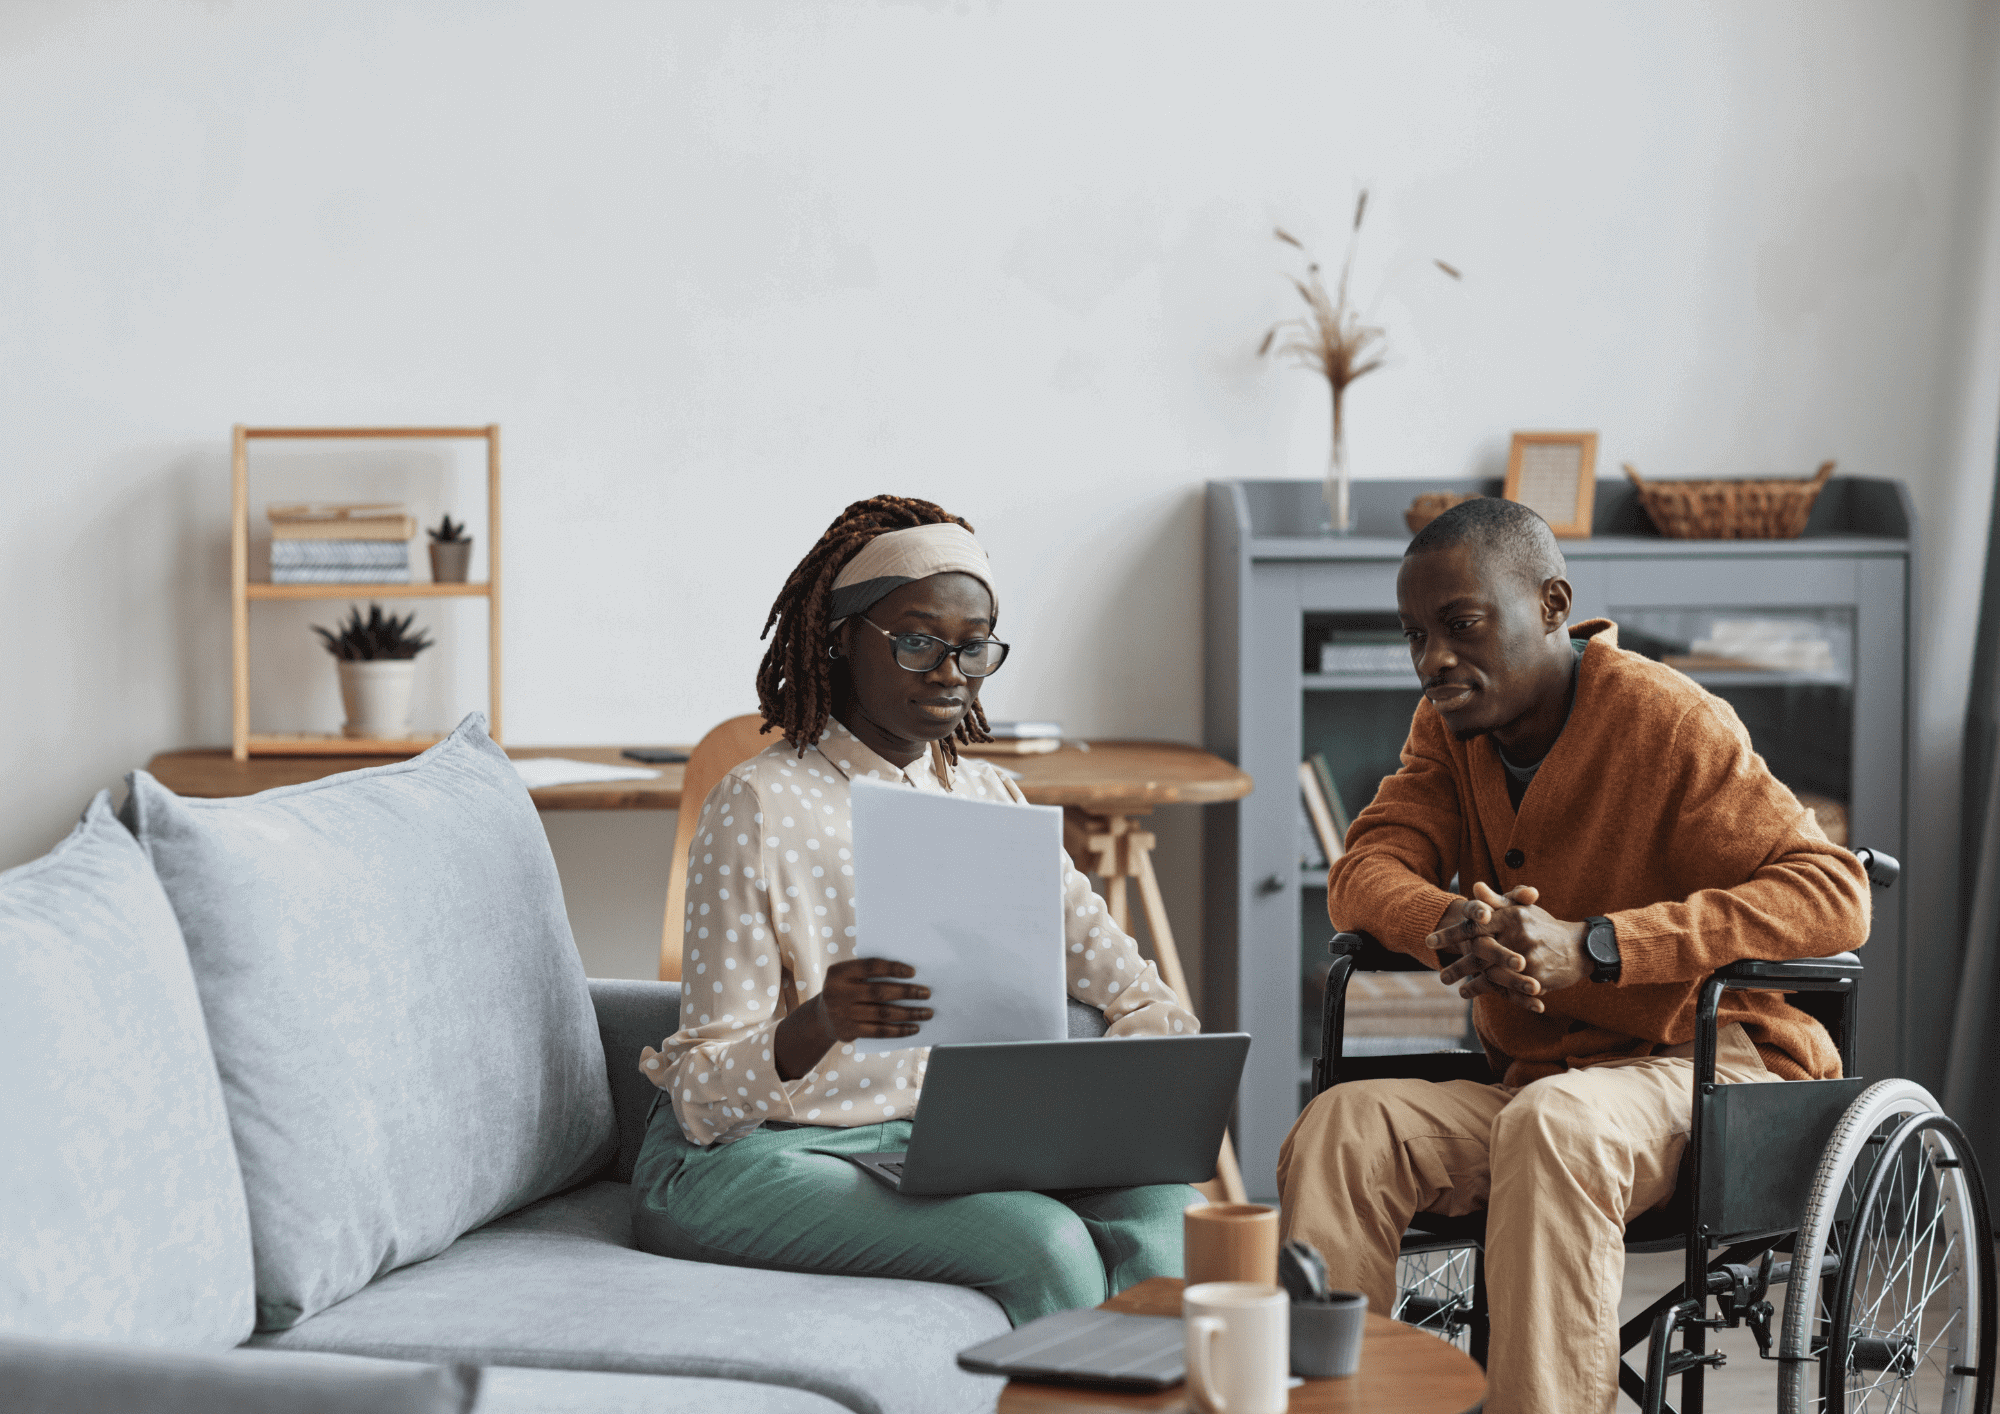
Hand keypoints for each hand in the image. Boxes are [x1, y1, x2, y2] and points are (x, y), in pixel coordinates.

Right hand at [775, 958, 931, 1079]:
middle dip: (906, 992)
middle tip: (926, 993)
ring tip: (927, 1012)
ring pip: (882, 1014)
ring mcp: (842, 1014)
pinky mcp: (849, 1032)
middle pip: (879, 991)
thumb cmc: (846, 989)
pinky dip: (899, 1030)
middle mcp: (838, 992)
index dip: (892, 968)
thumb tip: (909, 976)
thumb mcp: (848, 976)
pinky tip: (914, 1028)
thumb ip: (869, 973)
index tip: (913, 972)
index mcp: (839, 972)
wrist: (822, 1017)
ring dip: (908, 1013)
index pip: (870, 967)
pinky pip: (879, 1031)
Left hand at [1432, 883, 1589, 1013]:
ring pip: (1491, 972)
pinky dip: (1487, 990)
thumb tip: (1475, 887)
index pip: (1476, 925)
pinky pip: (1507, 986)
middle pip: (1480, 952)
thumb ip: (1495, 901)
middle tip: (1438, 973)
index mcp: (1513, 917)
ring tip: (1450, 985)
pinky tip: (1469, 992)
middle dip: (1458, 964)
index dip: (1452, 934)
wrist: (1578, 948)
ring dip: (1469, 981)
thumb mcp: (1520, 909)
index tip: (1429, 940)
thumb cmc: (1543, 926)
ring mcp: (1528, 958)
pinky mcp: (1536, 977)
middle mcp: (1519, 936)